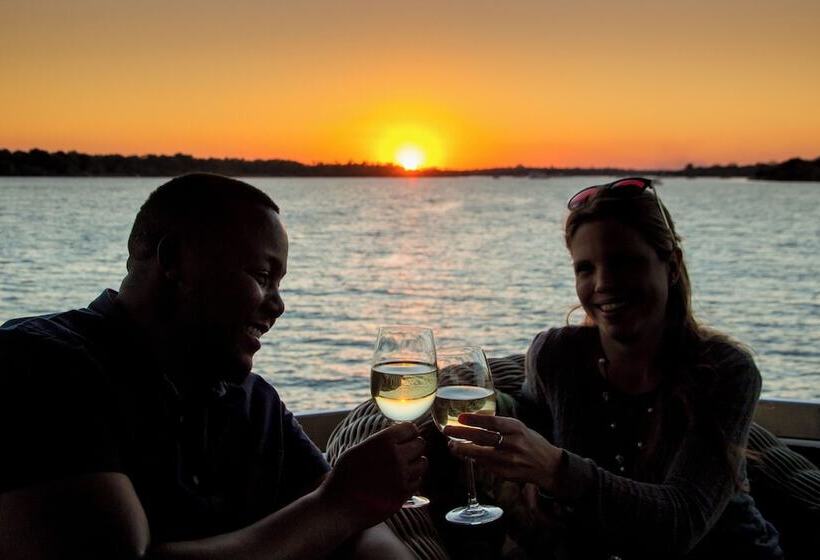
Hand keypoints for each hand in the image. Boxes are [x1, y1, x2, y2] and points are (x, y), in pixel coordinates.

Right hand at [321, 422, 426, 529]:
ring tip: (404, 466)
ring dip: (415, 463)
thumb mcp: (358, 450)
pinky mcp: (404, 494)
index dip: (409, 432)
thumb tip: (396, 435)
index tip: (407, 436)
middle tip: (406, 451)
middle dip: (414, 446)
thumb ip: (379, 442)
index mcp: (383, 441)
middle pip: (420, 444)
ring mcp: (402, 476)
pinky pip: (418, 481)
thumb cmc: (344, 477)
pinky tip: (401, 481)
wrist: (338, 507)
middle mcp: (396, 456)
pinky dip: (412, 480)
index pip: (410, 428)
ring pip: (423, 463)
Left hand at [443, 414, 562, 491]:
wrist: (548, 466)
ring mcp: (510, 460)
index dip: (474, 420)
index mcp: (516, 428)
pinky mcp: (507, 474)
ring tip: (452, 445)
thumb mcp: (518, 428)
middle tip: (447, 431)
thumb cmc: (529, 442)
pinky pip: (486, 466)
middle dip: (462, 434)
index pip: (492, 422)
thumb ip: (499, 424)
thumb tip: (474, 417)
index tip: (460, 417)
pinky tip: (466, 455)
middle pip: (483, 438)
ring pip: (481, 454)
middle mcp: (513, 444)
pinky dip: (474, 459)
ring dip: (463, 450)